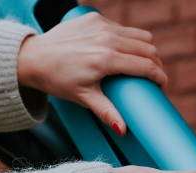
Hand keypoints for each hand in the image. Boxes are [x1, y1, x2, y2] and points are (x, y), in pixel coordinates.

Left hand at [17, 13, 166, 134]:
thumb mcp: (83, 97)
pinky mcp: (95, 18)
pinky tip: (121, 50)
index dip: (160, 77)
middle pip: (149, 49)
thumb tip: (124, 130)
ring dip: (145, 49)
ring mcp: (102, 25)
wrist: (32, 58)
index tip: (162, 86)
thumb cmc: (57, 80)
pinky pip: (122, 27)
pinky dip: (127, 39)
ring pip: (140, 35)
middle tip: (152, 77)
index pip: (147, 66)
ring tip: (141, 64)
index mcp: (107, 59)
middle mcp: (107, 38)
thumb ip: (107, 112)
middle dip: (156, 64)